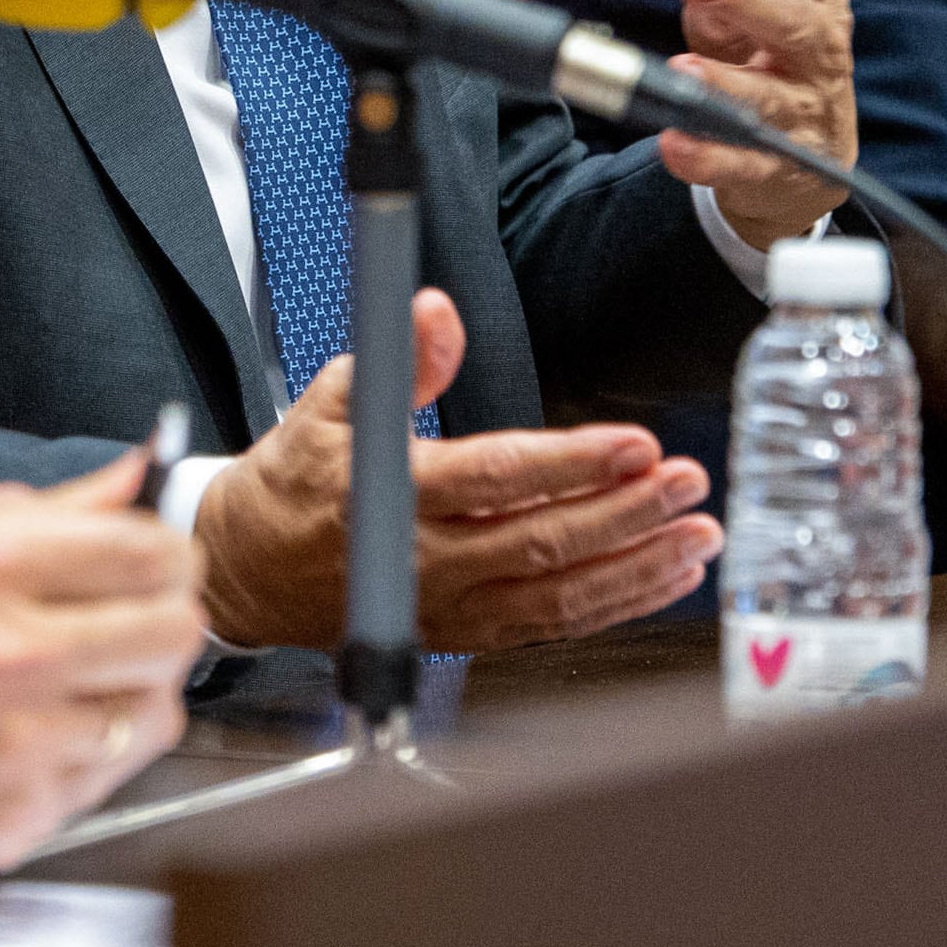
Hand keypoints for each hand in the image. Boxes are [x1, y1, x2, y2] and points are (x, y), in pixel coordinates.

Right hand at [0, 450, 202, 893]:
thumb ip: (50, 511)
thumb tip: (138, 473)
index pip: (148, 551)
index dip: (165, 555)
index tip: (154, 565)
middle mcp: (8, 655)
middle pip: (176, 631)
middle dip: (163, 619)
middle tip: (130, 622)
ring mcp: (19, 747)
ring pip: (159, 711)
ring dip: (133, 693)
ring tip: (77, 686)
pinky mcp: (21, 818)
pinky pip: (108, 777)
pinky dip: (88, 754)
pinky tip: (36, 737)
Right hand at [193, 290, 720, 655]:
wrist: (249, 570)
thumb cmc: (293, 480)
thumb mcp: (328, 400)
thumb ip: (396, 358)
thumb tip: (434, 310)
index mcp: (389, 494)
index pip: (494, 479)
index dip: (571, 464)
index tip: (633, 443)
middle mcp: (423, 561)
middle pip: (541, 542)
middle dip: (625, 513)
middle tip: (685, 482)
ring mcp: (446, 608)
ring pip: (557, 597)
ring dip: (636, 567)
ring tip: (698, 534)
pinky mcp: (462, 635)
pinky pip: (550, 627)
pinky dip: (614, 605)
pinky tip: (664, 577)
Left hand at [644, 0, 855, 246]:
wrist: (798, 159)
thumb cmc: (762, 44)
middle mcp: (815, 49)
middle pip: (797, 22)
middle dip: (752, 0)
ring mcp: (800, 111)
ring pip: (773, 96)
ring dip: (729, 83)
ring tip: (683, 70)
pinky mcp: (776, 167)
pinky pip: (745, 163)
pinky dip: (711, 157)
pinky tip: (675, 144)